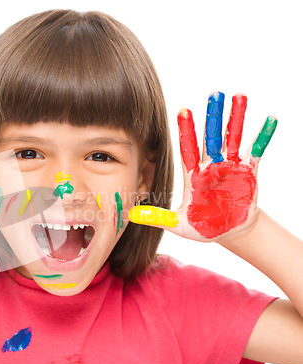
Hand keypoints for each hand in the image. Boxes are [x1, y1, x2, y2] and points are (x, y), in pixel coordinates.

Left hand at [129, 91, 276, 242]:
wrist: (230, 232)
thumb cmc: (204, 227)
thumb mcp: (179, 225)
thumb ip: (159, 217)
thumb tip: (132, 215)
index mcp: (193, 175)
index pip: (188, 148)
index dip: (186, 131)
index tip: (183, 111)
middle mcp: (210, 165)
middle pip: (211, 137)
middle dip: (212, 116)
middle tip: (214, 94)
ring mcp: (230, 166)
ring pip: (233, 138)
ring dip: (236, 118)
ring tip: (240, 96)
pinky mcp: (248, 171)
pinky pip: (256, 151)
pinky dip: (262, 136)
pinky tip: (269, 119)